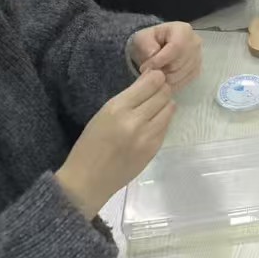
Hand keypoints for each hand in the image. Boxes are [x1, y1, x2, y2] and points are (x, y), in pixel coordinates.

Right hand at [55, 70, 175, 218]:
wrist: (88, 181)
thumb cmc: (89, 145)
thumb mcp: (102, 114)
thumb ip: (128, 98)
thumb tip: (151, 80)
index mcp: (117, 108)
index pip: (151, 83)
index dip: (156, 76)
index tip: (155, 76)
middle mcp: (136, 120)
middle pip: (164, 94)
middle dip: (162, 89)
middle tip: (156, 90)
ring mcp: (148, 137)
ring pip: (169, 109)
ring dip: (165, 104)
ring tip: (154, 107)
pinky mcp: (154, 149)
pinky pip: (166, 126)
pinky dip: (163, 120)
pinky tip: (152, 123)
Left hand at [128, 22, 202, 90]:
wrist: (160, 46)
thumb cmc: (151, 40)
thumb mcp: (143, 37)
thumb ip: (146, 44)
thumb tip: (153, 55)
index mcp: (183, 30)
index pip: (176, 47)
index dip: (160, 60)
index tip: (145, 67)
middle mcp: (195, 43)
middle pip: (179, 63)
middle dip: (161, 70)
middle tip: (148, 72)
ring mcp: (198, 57)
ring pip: (181, 74)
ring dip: (165, 78)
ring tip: (155, 74)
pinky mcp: (197, 70)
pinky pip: (185, 81)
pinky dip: (172, 83)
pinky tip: (163, 78)